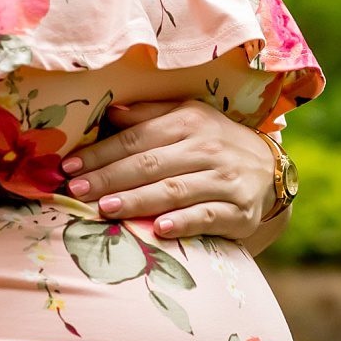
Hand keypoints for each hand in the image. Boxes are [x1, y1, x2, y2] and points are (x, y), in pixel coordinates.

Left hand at [60, 99, 277, 239]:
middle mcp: (208, 147)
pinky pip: (208, 216)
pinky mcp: (239, 210)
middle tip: (76, 191)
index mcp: (189, 121)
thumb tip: (109, 111)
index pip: (136, 139)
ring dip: (138, 200)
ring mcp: (225, 179)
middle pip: (150, 164)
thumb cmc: (216, 144)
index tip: (68, 167)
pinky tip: (159, 230)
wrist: (271, 171)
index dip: (100, 153)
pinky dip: (183, 222)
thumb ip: (149, 115)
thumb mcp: (188, 119)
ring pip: (175, 189)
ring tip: (105, 208)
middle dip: (109, 178)